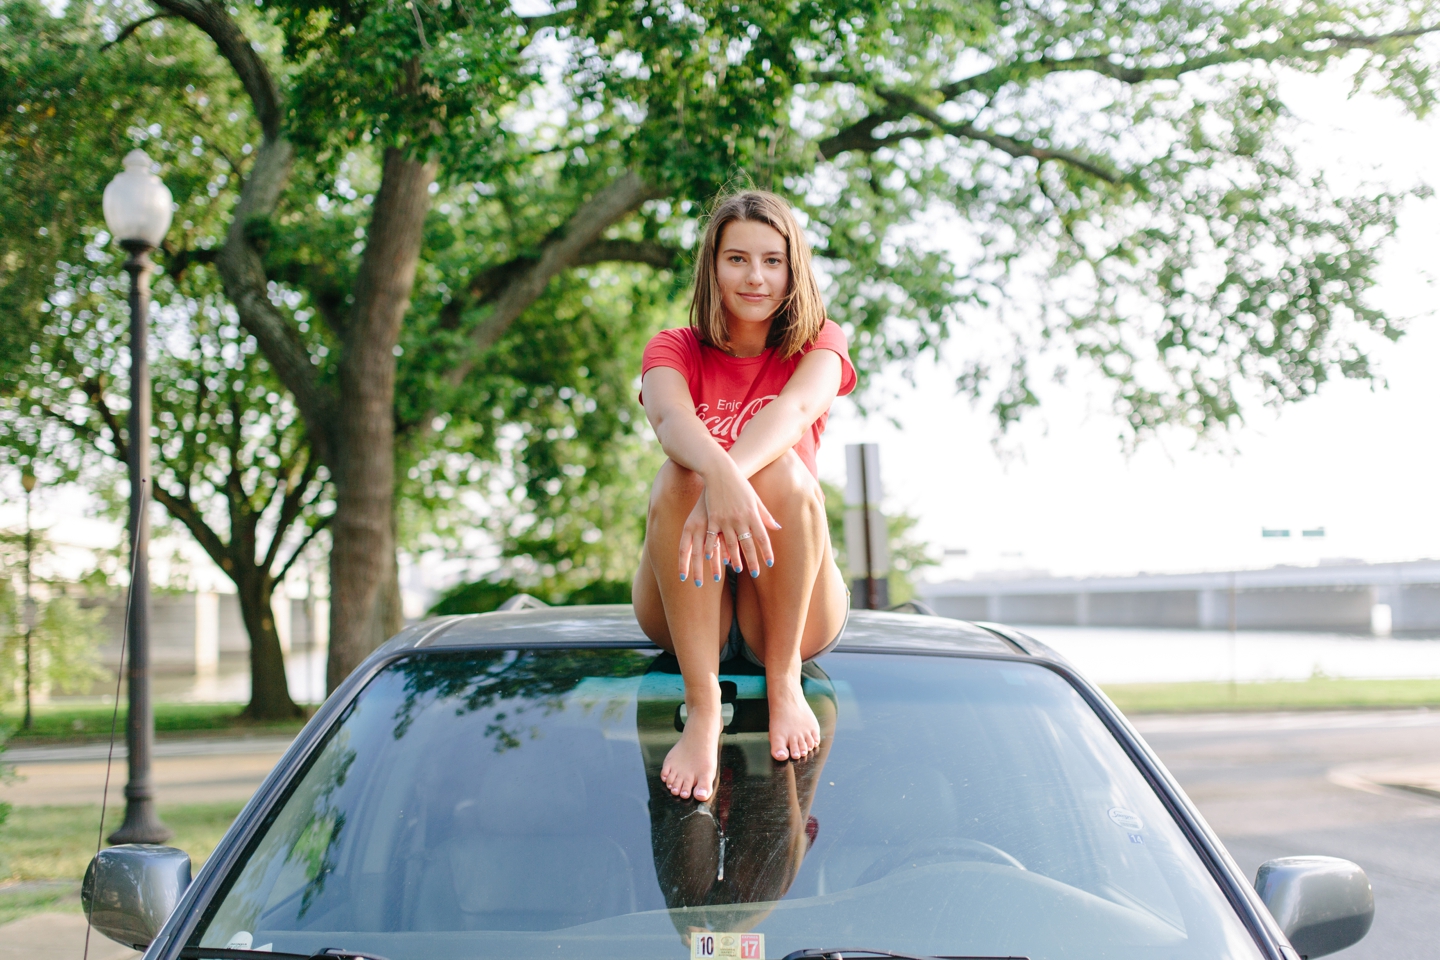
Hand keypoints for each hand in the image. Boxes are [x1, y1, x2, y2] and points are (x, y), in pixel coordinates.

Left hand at [678, 495, 723, 585]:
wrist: (720, 475)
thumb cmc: (709, 497)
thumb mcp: (699, 514)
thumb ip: (694, 534)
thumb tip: (698, 551)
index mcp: (690, 524)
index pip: (683, 548)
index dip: (681, 564)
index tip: (683, 579)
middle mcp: (699, 526)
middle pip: (696, 554)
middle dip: (697, 571)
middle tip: (698, 586)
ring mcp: (713, 524)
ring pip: (713, 551)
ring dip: (715, 566)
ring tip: (718, 580)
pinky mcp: (728, 522)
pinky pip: (725, 541)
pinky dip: (726, 553)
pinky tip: (729, 563)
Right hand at [699, 459, 779, 576]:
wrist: (720, 471)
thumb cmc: (740, 485)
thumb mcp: (755, 499)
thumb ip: (765, 515)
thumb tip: (777, 528)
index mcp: (753, 514)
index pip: (763, 537)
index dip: (767, 551)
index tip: (771, 563)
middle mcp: (741, 519)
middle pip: (748, 544)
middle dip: (753, 560)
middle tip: (756, 574)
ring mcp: (726, 519)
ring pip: (731, 544)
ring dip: (735, 558)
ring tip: (737, 569)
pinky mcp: (713, 518)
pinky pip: (714, 537)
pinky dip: (713, 548)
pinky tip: (713, 558)